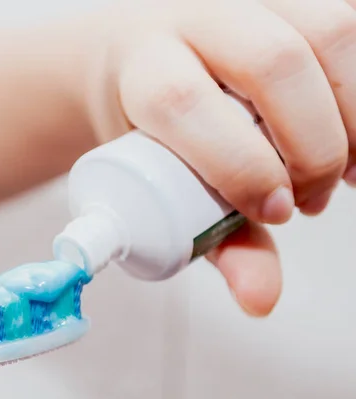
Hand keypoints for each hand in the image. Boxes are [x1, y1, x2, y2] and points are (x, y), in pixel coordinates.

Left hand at [83, 0, 354, 315]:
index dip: (237, 164)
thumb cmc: (145, 127)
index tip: (275, 211)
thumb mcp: (162, 181)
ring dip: (354, 114)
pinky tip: (352, 133)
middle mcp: (191, 18)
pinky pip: (345, 26)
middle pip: (270, 64)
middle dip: (312, 146)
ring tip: (340, 172)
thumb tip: (260, 300)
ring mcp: (242, 0)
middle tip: (307, 202)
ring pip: (326, 31)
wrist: (133, 58)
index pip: (182, 102)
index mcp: (142, 66)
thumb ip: (212, 236)